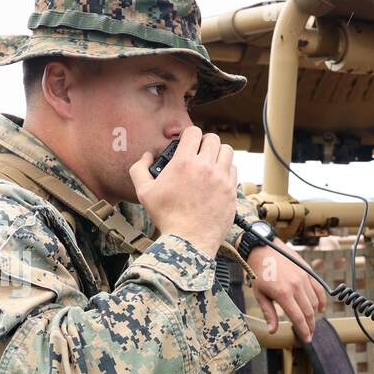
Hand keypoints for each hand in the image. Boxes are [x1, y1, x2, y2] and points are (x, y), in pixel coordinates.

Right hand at [130, 127, 235, 256]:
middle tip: (199, 152)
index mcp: (184, 163)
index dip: (189, 135)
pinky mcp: (232, 191)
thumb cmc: (166, 217)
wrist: (189, 240)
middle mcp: (206, 167)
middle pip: (213, 139)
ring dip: (218, 153)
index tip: (186, 142)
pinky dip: (226, 169)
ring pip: (227, 152)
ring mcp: (222, 179)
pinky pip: (234, 170)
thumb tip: (147, 156)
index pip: (193, 132)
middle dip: (204, 142)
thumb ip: (139, 169)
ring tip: (210, 162)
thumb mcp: (144, 192)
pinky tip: (217, 177)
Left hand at [248, 242, 325, 342]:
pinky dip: (321, 300)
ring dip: (315, 315)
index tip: (307, 339)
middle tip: (310, 334)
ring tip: (311, 323)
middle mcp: (296, 286)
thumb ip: (269, 313)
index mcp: (283, 294)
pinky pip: (319, 289)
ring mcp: (304, 278)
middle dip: (310, 326)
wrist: (263, 248)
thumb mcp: (260, 294)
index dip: (304, 331)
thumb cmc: (259, 272)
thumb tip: (273, 330)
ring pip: (314, 302)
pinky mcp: (308, 271)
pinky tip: (320, 308)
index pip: (298, 318)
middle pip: (309, 312)